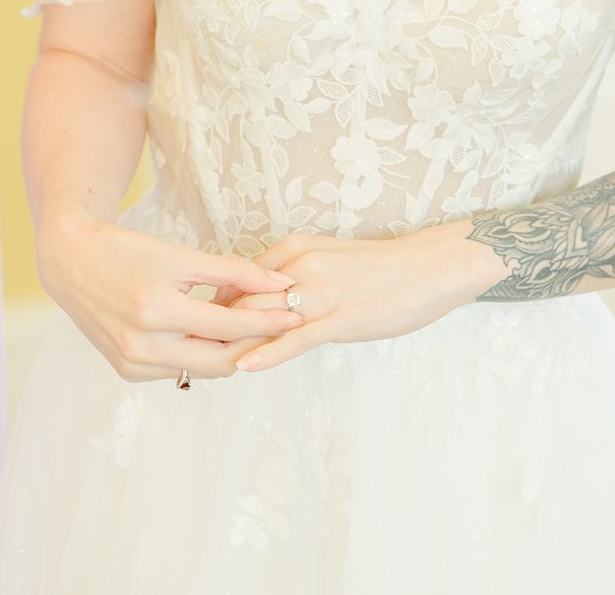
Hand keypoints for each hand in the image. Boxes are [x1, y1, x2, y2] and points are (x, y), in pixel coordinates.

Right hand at [38, 215, 305, 383]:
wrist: (70, 262)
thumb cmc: (125, 250)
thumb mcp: (179, 256)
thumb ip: (231, 271)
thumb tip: (279, 283)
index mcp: (156, 310)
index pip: (229, 327)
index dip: (268, 321)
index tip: (297, 312)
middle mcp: (142, 345)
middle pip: (221, 361)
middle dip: (256, 345)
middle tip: (283, 328)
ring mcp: (133, 364)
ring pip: (201, 370)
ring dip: (230, 353)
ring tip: (255, 330)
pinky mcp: (127, 371)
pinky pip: (178, 371)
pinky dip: (200, 356)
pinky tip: (214, 337)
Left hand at [220, 223, 510, 372]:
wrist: (430, 268)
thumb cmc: (381, 267)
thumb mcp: (329, 257)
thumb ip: (295, 273)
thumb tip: (265, 297)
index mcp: (296, 248)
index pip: (240, 275)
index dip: (214, 301)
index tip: (193, 321)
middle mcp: (302, 265)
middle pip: (243, 297)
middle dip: (213, 324)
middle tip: (185, 347)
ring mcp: (321, 293)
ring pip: (264, 318)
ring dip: (231, 341)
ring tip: (199, 362)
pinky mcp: (341, 319)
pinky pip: (296, 339)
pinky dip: (267, 353)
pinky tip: (243, 367)